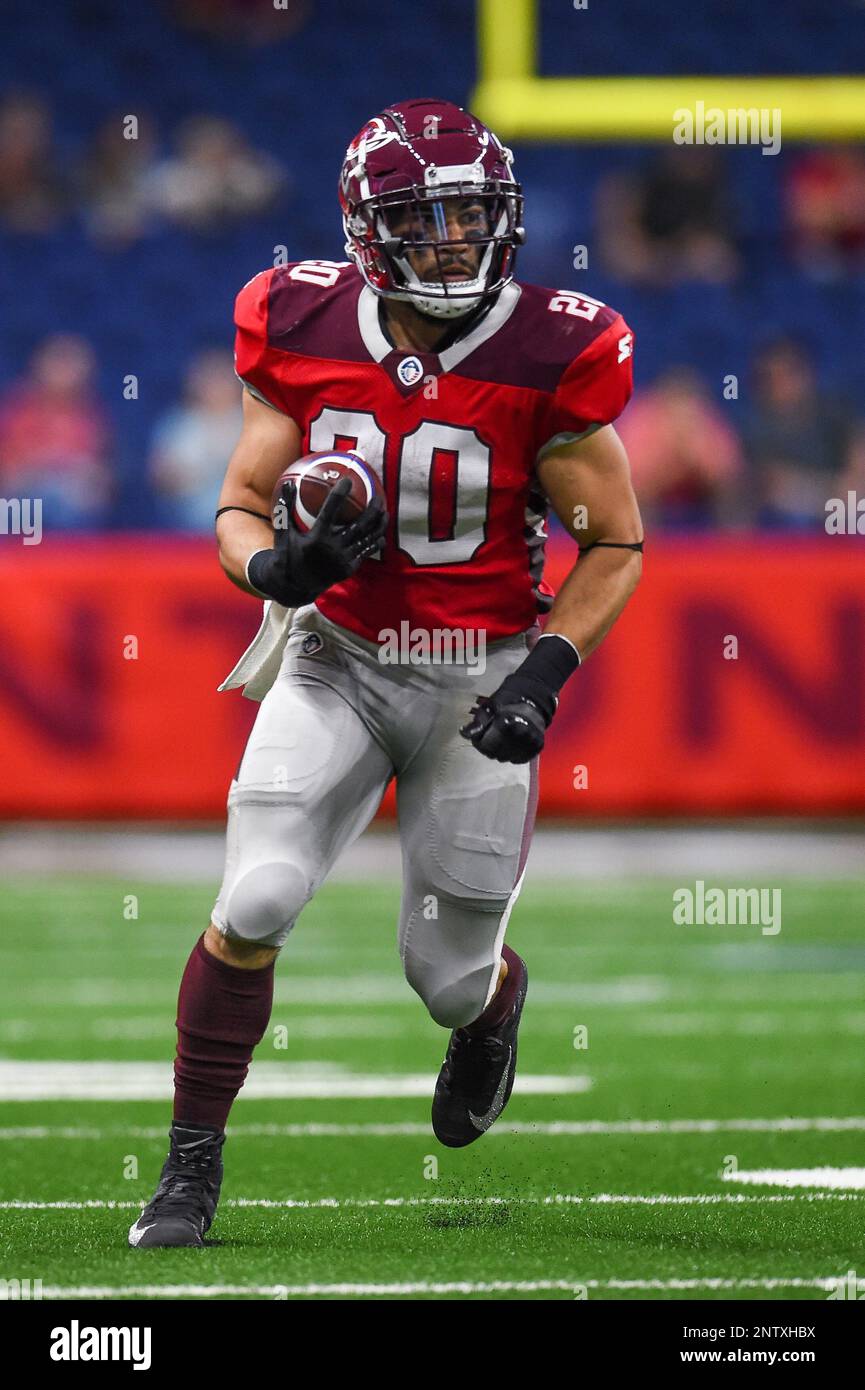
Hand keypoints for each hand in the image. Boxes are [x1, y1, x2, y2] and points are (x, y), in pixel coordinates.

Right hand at [248, 477, 386, 606]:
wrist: (293, 587)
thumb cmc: (287, 555)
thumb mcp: (283, 532)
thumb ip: (286, 508)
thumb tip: (289, 483)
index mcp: (316, 538)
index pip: (330, 510)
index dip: (340, 494)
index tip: (348, 481)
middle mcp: (332, 549)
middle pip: (359, 525)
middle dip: (372, 509)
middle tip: (378, 495)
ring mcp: (342, 560)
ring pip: (367, 539)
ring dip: (379, 525)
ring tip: (385, 511)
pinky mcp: (348, 569)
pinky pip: (365, 553)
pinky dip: (374, 542)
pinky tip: (381, 534)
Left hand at [460, 640, 578, 763]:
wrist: (533, 697)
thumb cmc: (508, 700)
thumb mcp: (489, 708)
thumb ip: (478, 723)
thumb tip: (464, 733)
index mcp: (507, 724)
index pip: (485, 746)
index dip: (479, 743)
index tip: (479, 736)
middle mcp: (521, 735)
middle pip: (495, 754)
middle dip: (489, 748)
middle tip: (489, 737)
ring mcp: (530, 742)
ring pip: (506, 758)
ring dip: (500, 752)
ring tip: (500, 739)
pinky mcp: (537, 747)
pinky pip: (519, 759)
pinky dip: (512, 755)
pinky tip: (510, 744)